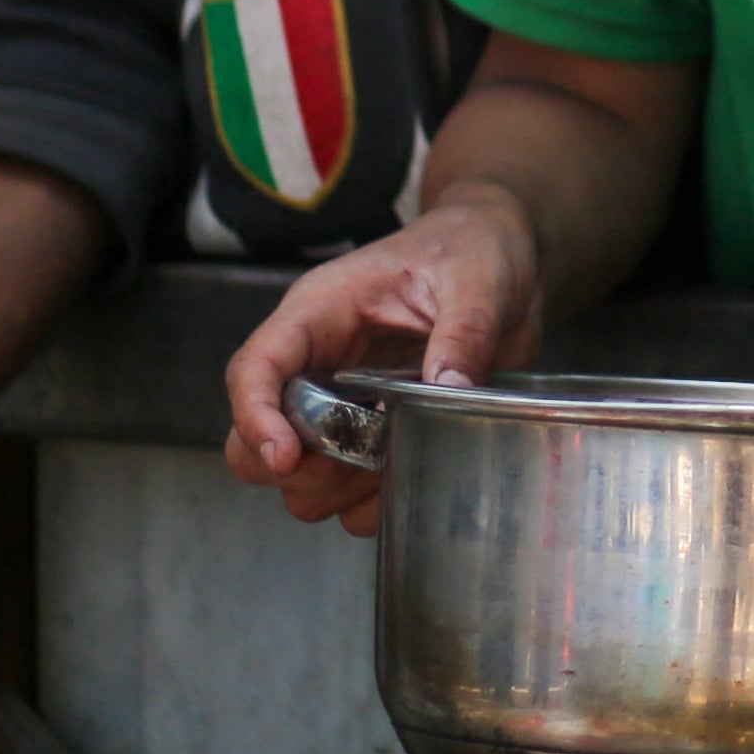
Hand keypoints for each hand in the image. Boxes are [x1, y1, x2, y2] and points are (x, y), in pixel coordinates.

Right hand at [221, 198, 547, 535]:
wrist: (501, 253)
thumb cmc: (473, 248)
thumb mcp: (478, 279)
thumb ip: (464, 331)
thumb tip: (446, 387)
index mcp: (322, 312)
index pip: (256, 367)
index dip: (255, 415)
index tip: (285, 455)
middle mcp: (319, 363)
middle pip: (252, 436)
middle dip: (291, 468)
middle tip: (347, 465)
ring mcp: (344, 406)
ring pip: (296, 477)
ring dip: (332, 491)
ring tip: (390, 466)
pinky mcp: (378, 436)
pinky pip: (350, 494)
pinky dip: (368, 505)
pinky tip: (409, 482)